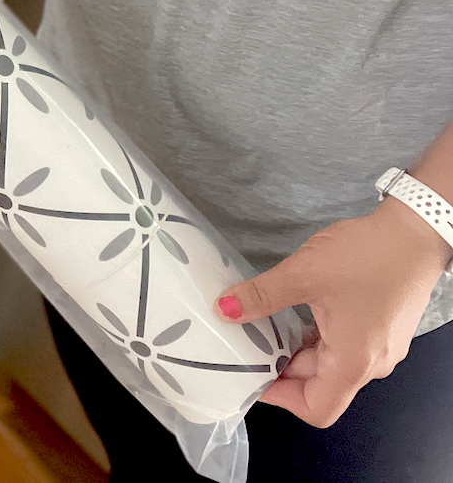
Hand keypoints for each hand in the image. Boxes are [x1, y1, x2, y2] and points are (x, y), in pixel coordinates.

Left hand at [215, 197, 450, 426]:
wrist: (415, 230)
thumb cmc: (365, 256)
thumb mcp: (303, 274)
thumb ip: (262, 296)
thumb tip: (223, 310)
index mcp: (354, 363)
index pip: (317, 408)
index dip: (280, 398)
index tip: (249, 375)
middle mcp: (371, 363)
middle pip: (320, 384)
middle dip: (280, 368)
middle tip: (245, 344)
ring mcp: (379, 346)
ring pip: (330, 363)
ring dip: (296, 350)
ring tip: (263, 326)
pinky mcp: (381, 327)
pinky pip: (343, 345)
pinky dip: (315, 336)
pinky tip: (293, 312)